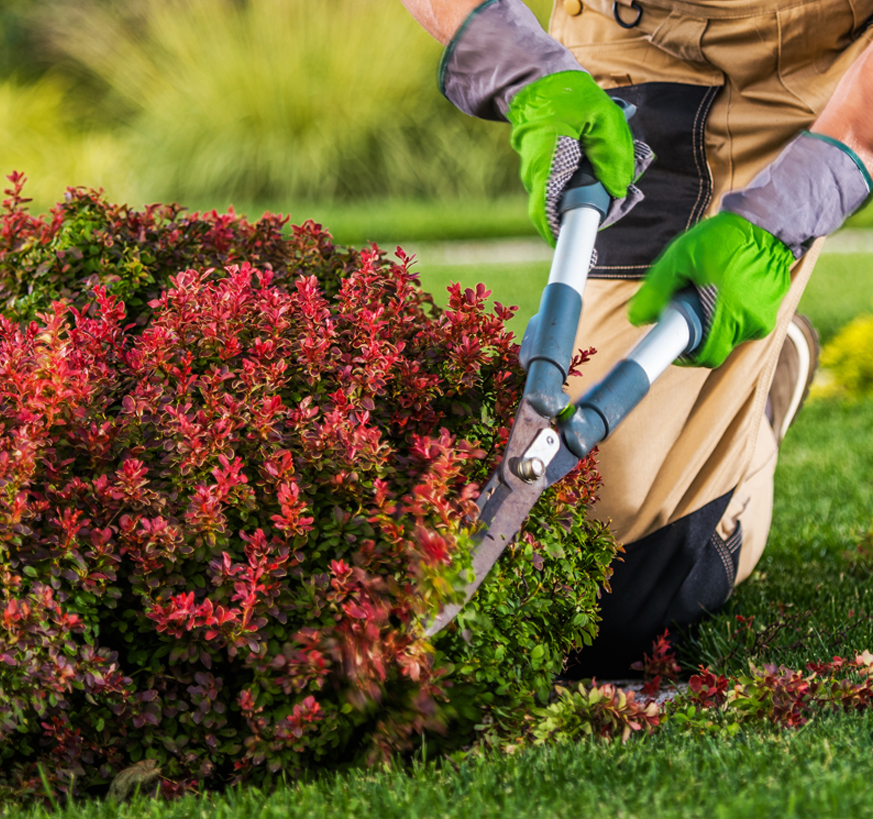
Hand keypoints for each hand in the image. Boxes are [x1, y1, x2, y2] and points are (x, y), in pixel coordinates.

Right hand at [506, 71, 636, 244]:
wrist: (539, 85)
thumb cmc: (569, 97)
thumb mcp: (602, 117)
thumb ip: (613, 154)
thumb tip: (619, 189)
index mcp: (546, 166)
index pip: (547, 216)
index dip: (563, 239)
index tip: (585, 256)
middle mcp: (537, 178)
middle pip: (563, 215)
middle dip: (595, 213)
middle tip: (623, 198)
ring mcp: (540, 178)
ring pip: (567, 203)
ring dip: (595, 198)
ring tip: (620, 177)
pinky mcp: (547, 175)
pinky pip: (566, 192)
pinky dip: (587, 188)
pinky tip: (604, 171)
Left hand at [627, 213, 794, 368]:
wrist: (767, 220)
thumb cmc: (723, 238)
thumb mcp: (680, 259)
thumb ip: (656, 291)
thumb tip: (636, 319)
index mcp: (730, 315)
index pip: (705, 357)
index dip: (684, 355)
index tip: (672, 341)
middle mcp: (752, 322)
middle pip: (715, 346)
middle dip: (696, 333)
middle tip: (686, 307)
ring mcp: (765, 316)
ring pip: (729, 335)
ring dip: (713, 322)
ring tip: (706, 291)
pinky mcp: (772, 308)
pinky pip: (744, 321)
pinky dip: (729, 313)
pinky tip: (723, 288)